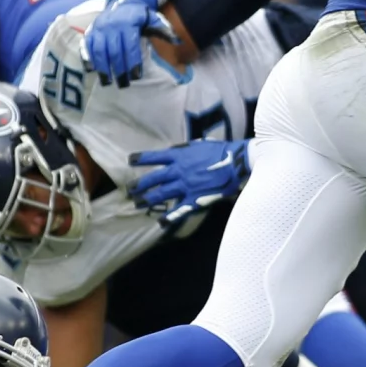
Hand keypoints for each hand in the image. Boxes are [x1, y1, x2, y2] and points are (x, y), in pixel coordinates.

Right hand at [81, 0, 174, 87]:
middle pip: (114, 50)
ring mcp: (99, 28)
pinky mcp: (90, 31)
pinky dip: (88, 58)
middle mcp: (111, 24)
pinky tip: (92, 70)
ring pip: (99, 50)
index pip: (130, 45)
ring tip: (107, 82)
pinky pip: (87, 46)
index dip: (133, 61)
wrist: (121, 2)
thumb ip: (163, 29)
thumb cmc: (139, 16)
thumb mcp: (153, 18)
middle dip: (119, 69)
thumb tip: (178, 41)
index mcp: (128, 22)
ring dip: (102, 67)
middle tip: (123, 84)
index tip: (136, 76)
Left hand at [131, 139, 250, 227]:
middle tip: (130, 189)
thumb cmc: (220, 151)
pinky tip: (161, 222)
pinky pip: (179, 209)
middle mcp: (178, 171)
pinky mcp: (194, 198)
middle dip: (140, 184)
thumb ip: (185, 150)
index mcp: (179, 156)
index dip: (141, 159)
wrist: (235, 162)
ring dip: (148, 199)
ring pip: (162, 194)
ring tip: (137, 204)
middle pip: (154, 178)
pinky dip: (170, 217)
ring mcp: (185, 186)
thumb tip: (174, 152)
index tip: (130, 160)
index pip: (155, 157)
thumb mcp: (199, 145)